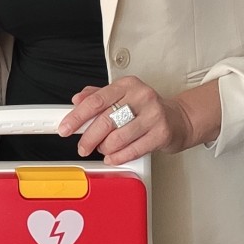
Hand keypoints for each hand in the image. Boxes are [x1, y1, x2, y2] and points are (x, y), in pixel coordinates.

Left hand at [59, 76, 220, 165]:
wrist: (179, 119)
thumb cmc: (146, 109)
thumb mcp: (122, 96)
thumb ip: (98, 96)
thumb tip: (76, 100)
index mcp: (127, 85)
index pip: (95, 101)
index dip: (77, 117)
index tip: (65, 128)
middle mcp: (141, 96)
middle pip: (105, 121)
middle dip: (88, 138)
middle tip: (82, 146)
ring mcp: (153, 115)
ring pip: (118, 137)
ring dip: (105, 148)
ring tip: (103, 149)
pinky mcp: (161, 133)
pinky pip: (133, 150)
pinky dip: (118, 157)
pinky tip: (112, 157)